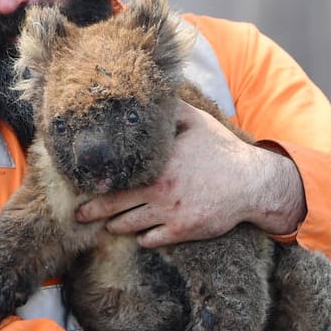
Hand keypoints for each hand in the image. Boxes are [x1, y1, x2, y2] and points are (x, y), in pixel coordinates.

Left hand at [74, 101, 304, 248]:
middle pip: (112, 206)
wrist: (251, 183)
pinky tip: (139, 232)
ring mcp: (168, 213)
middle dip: (92, 212)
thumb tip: (152, 90)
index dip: (96, 183)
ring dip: (115, 226)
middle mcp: (158, 190)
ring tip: (107, 224)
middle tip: (79, 215)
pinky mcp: (181, 231)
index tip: (83, 184)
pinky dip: (141, 237)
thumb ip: (170, 110)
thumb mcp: (196, 122)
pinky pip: (150, 240)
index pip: (115, 176)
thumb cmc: (222, 151)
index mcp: (156, 163)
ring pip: (127, 226)